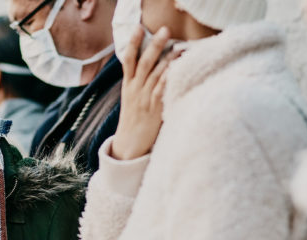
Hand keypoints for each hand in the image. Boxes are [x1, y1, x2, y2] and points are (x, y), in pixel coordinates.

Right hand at [111, 26, 176, 160]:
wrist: (129, 144)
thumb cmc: (134, 121)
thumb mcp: (131, 99)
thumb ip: (138, 84)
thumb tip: (152, 68)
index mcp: (128, 86)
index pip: (128, 59)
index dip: (133, 43)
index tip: (138, 27)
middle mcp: (135, 89)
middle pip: (145, 62)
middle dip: (155, 45)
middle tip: (165, 30)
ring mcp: (144, 98)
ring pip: (155, 73)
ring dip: (168, 59)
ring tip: (178, 47)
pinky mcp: (154, 108)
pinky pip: (162, 90)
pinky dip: (168, 79)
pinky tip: (176, 69)